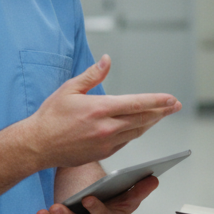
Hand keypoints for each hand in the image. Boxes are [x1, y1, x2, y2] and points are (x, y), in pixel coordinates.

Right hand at [20, 55, 180, 168]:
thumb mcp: (69, 89)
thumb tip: (107, 60)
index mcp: (100, 108)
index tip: (171, 99)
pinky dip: (135, 132)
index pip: (136, 103)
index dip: (157, 101)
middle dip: (161, 112)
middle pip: (142, 119)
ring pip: (136, 132)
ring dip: (150, 122)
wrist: (38, 145)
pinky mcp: (103, 153)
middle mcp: (106, 127)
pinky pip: (125, 141)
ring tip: (160, 115)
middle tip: (174, 106)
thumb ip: (92, 74)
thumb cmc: (51, 116)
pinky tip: (139, 127)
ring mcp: (106, 143)